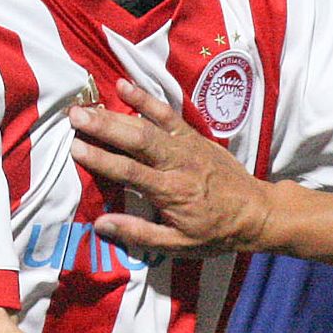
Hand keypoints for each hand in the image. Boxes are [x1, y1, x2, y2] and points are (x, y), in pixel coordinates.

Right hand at [68, 81, 266, 257]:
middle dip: (104, 127)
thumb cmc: (216, 232)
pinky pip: (167, 114)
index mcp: (172, 192)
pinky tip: (124, 86)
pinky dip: (146, 99)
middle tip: (74, 116)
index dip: (102, 159)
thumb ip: (139, 233)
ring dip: (116, 114)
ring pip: (148, 125)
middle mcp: (178, 164)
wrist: (257, 212)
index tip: (76, 149)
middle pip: (136, 140)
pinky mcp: (193, 136)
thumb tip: (101, 224)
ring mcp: (186, 146)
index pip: (130, 172)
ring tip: (88, 106)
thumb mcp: (179, 245)